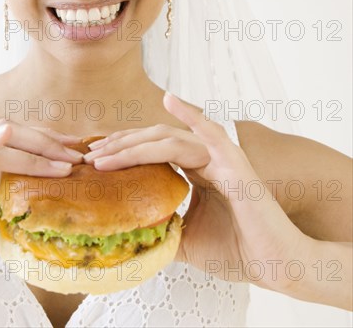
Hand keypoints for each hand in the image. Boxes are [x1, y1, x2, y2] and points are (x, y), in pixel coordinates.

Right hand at [0, 120, 82, 281]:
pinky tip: (8, 137)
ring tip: (61, 157)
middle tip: (78, 156)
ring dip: (29, 148)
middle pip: (9, 137)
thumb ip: (2, 226)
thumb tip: (33, 234)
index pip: (12, 144)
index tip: (75, 157)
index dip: (45, 149)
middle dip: (46, 146)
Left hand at [83, 93, 307, 293]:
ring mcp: (219, 158)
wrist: (276, 266)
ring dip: (133, 144)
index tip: (94, 159)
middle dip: (119, 147)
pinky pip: (210, 133)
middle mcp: (204, 159)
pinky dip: (190, 114)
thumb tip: (131, 233)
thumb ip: (162, 227)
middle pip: (153, 141)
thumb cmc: (238, 250)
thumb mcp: (186, 240)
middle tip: (90, 156)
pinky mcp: (234, 164)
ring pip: (168, 140)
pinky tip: (170, 100)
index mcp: (194, 171)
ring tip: (104, 153)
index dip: (122, 152)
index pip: (151, 152)